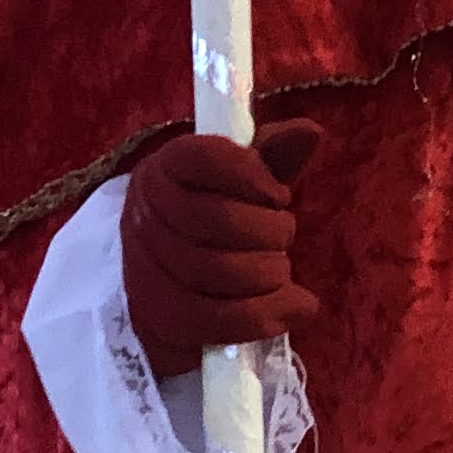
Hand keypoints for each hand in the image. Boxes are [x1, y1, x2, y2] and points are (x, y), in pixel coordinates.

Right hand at [120, 119, 324, 374]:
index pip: (203, 158)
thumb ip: (273, 157)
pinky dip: (261, 316)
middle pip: (217, 219)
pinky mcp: (154, 318)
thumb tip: (309, 131)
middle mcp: (144, 214)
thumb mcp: (243, 185)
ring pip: (215, 271)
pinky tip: (292, 309)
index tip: (277, 194)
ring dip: (269, 273)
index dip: (252, 175)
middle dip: (271, 231)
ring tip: (281, 272)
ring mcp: (142, 268)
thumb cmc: (217, 223)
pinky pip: (209, 320)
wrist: (173, 284)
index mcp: (164, 169)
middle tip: (282, 237)